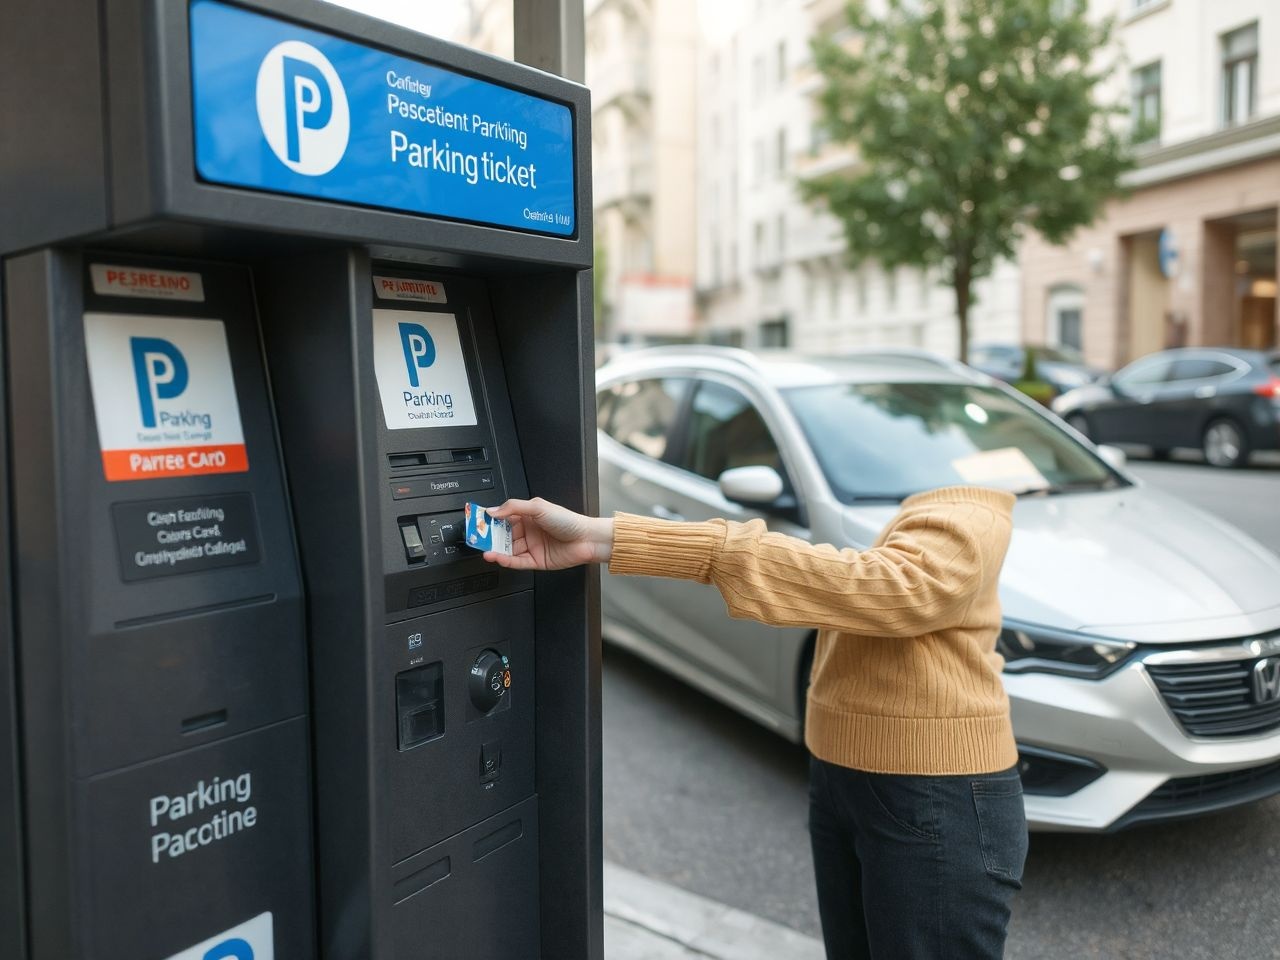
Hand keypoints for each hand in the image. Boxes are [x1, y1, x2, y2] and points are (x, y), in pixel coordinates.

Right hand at [482, 498, 612, 570]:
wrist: (586, 539)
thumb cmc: (568, 521)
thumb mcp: (538, 507)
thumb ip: (514, 507)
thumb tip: (493, 510)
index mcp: (528, 516)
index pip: (503, 517)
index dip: (490, 519)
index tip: (477, 520)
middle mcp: (528, 531)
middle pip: (503, 535)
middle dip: (490, 536)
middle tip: (477, 537)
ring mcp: (531, 547)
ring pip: (508, 549)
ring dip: (495, 550)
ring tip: (484, 549)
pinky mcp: (535, 561)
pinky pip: (516, 562)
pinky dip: (505, 560)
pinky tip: (496, 557)